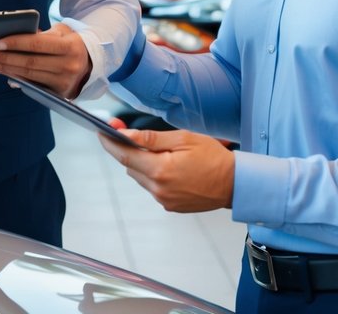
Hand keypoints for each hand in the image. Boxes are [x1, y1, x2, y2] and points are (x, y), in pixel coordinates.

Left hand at [0, 22, 90, 97]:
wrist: (91, 64)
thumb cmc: (70, 43)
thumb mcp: (62, 33)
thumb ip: (41, 34)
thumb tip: (15, 42)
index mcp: (70, 46)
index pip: (37, 44)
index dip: (16, 43)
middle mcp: (69, 65)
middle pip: (30, 62)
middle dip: (6, 59)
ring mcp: (64, 82)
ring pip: (29, 76)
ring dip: (7, 70)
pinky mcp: (59, 93)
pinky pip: (33, 86)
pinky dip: (17, 80)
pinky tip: (5, 74)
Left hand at [98, 128, 234, 212]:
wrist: (236, 184)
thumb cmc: (214, 158)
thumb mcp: (183, 139)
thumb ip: (151, 138)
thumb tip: (125, 135)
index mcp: (160, 170)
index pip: (124, 156)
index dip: (110, 143)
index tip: (101, 132)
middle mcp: (159, 189)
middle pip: (131, 167)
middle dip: (130, 151)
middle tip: (134, 136)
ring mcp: (164, 200)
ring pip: (141, 177)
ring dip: (144, 164)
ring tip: (164, 153)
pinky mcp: (170, 206)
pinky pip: (153, 187)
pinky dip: (155, 175)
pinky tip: (172, 168)